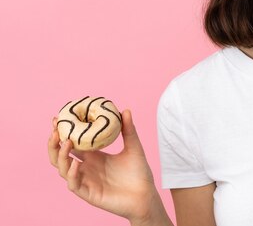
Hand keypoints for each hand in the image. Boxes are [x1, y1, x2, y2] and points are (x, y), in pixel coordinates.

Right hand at [48, 109, 162, 223]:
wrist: (145, 195)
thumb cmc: (139, 173)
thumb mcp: (134, 147)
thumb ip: (128, 130)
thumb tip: (126, 110)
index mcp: (94, 156)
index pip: (72, 144)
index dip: (63, 132)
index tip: (59, 118)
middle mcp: (86, 168)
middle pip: (61, 156)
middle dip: (54, 143)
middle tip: (56, 129)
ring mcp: (85, 181)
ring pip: (63, 169)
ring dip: (61, 155)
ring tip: (67, 142)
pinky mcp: (88, 194)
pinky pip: (74, 184)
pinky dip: (72, 173)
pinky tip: (77, 163)